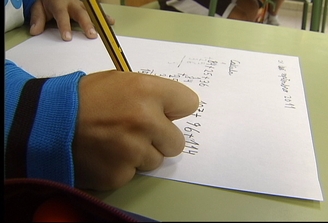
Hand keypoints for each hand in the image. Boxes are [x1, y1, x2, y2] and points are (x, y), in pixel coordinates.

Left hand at [29, 0, 114, 40]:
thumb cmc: (49, 2)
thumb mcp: (39, 7)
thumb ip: (38, 19)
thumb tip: (35, 31)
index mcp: (59, 4)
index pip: (62, 16)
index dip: (65, 27)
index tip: (67, 37)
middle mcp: (73, 4)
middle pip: (80, 14)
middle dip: (86, 24)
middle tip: (91, 35)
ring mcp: (82, 5)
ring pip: (91, 12)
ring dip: (99, 21)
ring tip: (106, 28)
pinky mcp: (88, 7)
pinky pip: (97, 12)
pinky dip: (105, 17)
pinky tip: (111, 22)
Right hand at [72, 71, 198, 190]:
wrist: (46, 122)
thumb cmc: (84, 98)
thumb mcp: (120, 82)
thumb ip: (150, 94)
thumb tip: (171, 110)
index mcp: (147, 91)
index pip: (189, 104)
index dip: (176, 109)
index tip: (167, 112)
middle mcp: (145, 121)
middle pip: (177, 141)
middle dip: (161, 138)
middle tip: (138, 132)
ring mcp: (133, 151)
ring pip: (156, 160)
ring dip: (141, 154)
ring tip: (116, 142)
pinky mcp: (119, 174)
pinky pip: (133, 173)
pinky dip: (122, 167)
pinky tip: (105, 155)